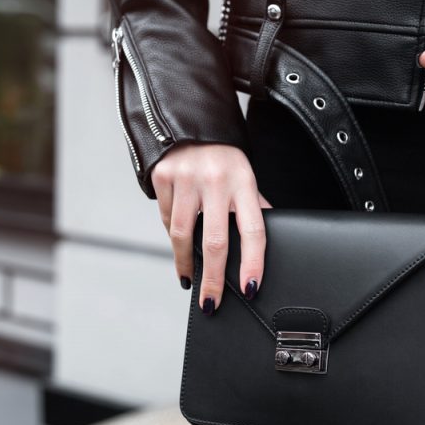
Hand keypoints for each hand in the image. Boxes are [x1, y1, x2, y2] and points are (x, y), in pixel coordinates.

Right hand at [151, 142, 272, 314]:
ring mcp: (186, 177)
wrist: (188, 121)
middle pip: (215, 241)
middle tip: (212, 303)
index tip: (249, 288)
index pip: (254, 229)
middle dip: (213, 279)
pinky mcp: (162, 176)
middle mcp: (215, 179)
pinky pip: (166, 218)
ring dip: (186, 263)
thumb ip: (252, 208)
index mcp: (244, 181)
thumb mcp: (245, 176)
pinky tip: (179, 239)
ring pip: (182, 235)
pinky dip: (173, 234)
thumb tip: (263, 246)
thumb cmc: (224, 159)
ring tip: (190, 279)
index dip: (253, 262)